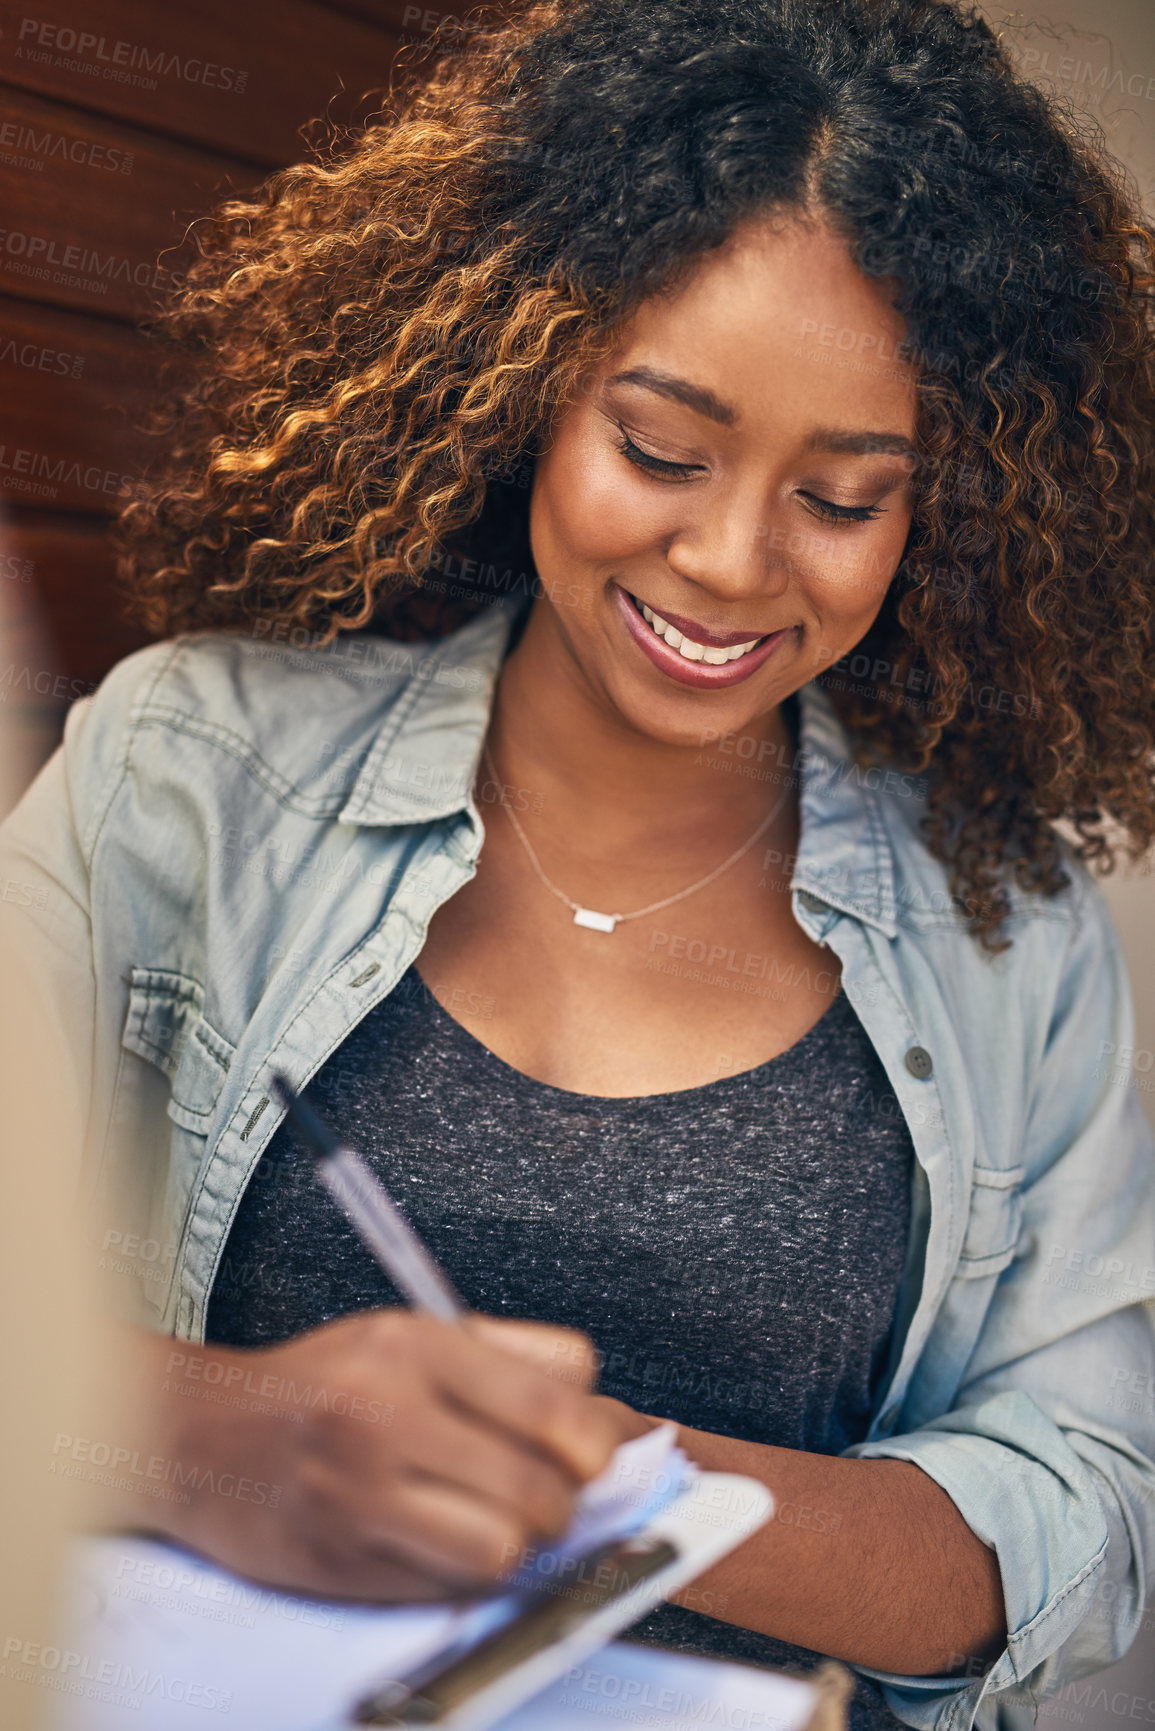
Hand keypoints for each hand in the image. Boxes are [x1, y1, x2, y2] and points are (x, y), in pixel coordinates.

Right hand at [149, 1310, 636, 1601]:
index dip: (597, 1442)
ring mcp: (360, 1498)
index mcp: (413, 1348)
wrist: (200, 1436)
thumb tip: (599, 1406)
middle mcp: (384, 1418)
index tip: (597, 1452)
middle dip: (563, 1501)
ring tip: (497, 1519)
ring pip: (502, 1551)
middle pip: (538, 1490)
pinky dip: (466, 1572)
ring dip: (517, 1544)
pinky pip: (449, 1588)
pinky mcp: (342, 1564)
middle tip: (547, 1491)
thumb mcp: (412, 1331)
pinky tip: (447, 1540)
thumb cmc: (321, 1382)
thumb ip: (513, 1356)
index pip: (551, 1407)